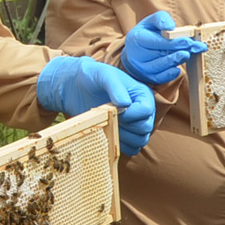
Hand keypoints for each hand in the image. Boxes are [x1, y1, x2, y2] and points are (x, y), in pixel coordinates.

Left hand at [37, 55, 156, 155]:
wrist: (78, 88)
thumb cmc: (93, 77)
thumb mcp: (104, 75)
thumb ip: (115, 87)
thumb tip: (126, 103)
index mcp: (143, 95)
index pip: (146, 111)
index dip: (132, 114)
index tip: (115, 109)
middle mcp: (143, 112)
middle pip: (145, 128)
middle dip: (126, 126)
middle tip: (109, 117)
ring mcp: (134, 126)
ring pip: (139, 141)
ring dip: (123, 138)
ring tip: (107, 125)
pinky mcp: (124, 136)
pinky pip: (130, 149)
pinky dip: (119, 145)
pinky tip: (106, 134)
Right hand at [121, 11, 204, 86]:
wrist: (135, 52)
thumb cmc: (146, 34)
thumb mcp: (150, 22)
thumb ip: (161, 19)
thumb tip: (170, 27)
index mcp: (137, 39)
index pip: (157, 42)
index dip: (173, 42)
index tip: (188, 41)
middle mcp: (137, 55)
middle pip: (161, 54)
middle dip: (180, 50)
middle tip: (195, 47)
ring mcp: (143, 68)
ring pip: (161, 66)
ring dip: (176, 61)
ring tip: (187, 54)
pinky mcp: (149, 77)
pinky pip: (161, 78)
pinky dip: (170, 74)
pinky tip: (178, 69)